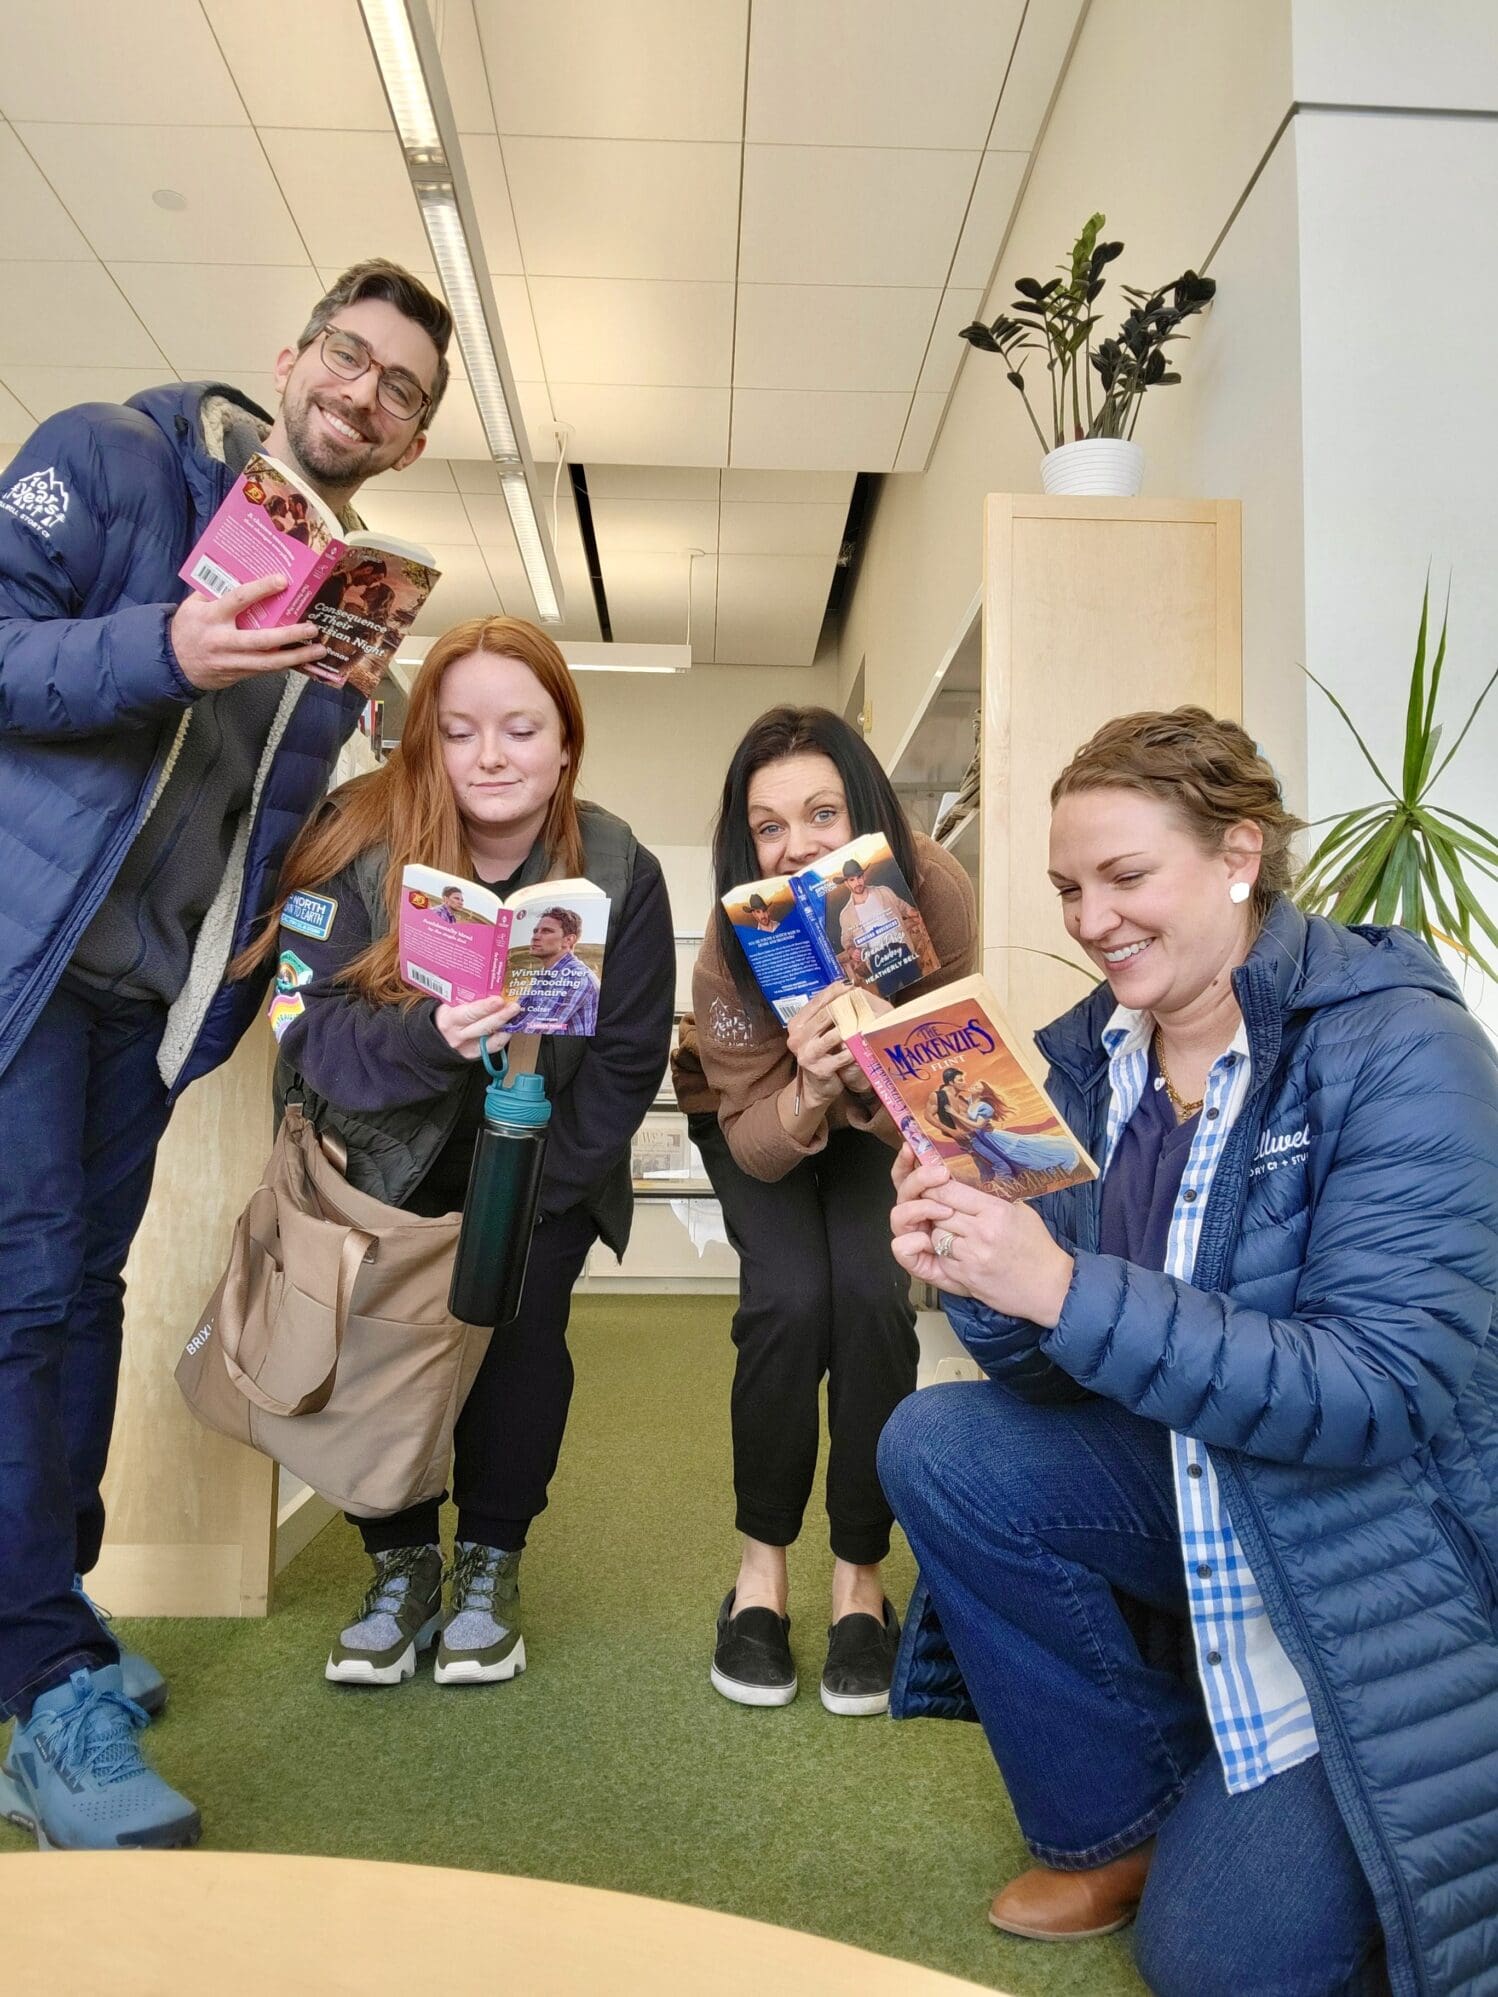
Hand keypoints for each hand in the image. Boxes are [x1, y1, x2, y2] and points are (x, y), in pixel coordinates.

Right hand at [171, 574, 326, 690]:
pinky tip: (303, 659)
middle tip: (312, 628)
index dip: (261, 589)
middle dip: (289, 634)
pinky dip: (286, 665)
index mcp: (211, 617)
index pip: (239, 599)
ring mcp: (231, 661)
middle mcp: (222, 641)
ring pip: (268, 662)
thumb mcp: (194, 605)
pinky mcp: (238, 675)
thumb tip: (242, 572)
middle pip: (261, 639)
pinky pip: (265, 670)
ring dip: (296, 657)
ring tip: (318, 650)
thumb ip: (215, 591)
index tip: (283, 580)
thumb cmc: (187, 628)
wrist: (173, 663)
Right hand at [433, 995, 520, 1059]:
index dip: (485, 1007)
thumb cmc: (444, 1018)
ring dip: (507, 1027)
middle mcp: (458, 1035)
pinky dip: (504, 1037)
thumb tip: (487, 986)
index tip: (498, 1000)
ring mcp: (467, 1047)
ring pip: (490, 1039)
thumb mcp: (447, 1005)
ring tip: (517, 1016)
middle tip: (514, 1007)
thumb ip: (464, 998)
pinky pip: (493, 1048)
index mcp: (449, 1019)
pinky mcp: (474, 1055)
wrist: (433, 1040)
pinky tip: (511, 1027)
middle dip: (501, 1016)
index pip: (468, 1013)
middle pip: (483, 1027)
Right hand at [786, 980, 855, 1106]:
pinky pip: (841, 1056)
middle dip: (846, 1007)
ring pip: (833, 1035)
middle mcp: (797, 1037)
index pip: (816, 1002)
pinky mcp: (819, 1068)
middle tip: (863, 1000)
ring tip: (867, 1019)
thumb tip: (843, 987)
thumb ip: (825, 1012)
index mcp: (796, 1024)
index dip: (834, 992)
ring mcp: (807, 1053)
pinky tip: (865, 1044)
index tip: (850, 985)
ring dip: (852, 1027)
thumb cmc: (821, 1054)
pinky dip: (855, 1050)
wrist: (816, 1087)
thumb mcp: (817, 1032)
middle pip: (825, 1015)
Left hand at [892, 1162, 1074, 1324]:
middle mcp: (982, 1232)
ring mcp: (973, 1257)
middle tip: (941, 1211)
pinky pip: (941, 1259)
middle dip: (936, 1210)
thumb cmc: (1037, 1247)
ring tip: (955, 1233)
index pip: (950, 1191)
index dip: (934, 1187)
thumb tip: (967, 1182)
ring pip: (937, 1236)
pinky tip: (959, 1253)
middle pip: (939, 1213)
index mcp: (996, 1211)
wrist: (1049, 1287)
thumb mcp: (1021, 1212)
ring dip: (940, 1233)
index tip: (931, 1186)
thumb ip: (993, 1198)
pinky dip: (945, 1255)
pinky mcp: (966, 1277)